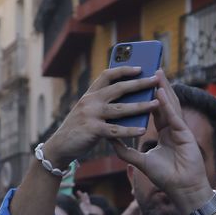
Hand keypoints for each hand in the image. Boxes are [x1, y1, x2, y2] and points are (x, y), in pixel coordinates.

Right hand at [41, 65, 159, 167]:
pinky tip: (142, 130)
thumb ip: (104, 104)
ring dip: (140, 106)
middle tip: (156, 80)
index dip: (124, 69)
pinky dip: (130, 131)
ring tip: (156, 104)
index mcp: (90, 94)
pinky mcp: (93, 130)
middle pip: (119, 88)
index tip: (140, 68)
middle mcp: (90, 100)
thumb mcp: (88, 111)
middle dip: (139, 83)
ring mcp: (91, 114)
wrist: (59, 147)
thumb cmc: (79, 129)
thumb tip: (130, 100)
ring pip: (121, 108)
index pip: (107, 75)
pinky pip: (116, 130)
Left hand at [110, 72, 213, 212]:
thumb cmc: (165, 177)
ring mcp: (180, 129)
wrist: (180, 189)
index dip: (147, 95)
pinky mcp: (185, 134)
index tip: (139, 81)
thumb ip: (126, 151)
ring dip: (163, 88)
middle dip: (156, 85)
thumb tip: (109, 139)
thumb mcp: (141, 161)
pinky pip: (174, 117)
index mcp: (164, 132)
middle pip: (163, 102)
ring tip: (156, 72)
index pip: (154, 109)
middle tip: (149, 67)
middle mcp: (173, 127)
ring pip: (171, 105)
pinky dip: (167, 104)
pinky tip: (161, 92)